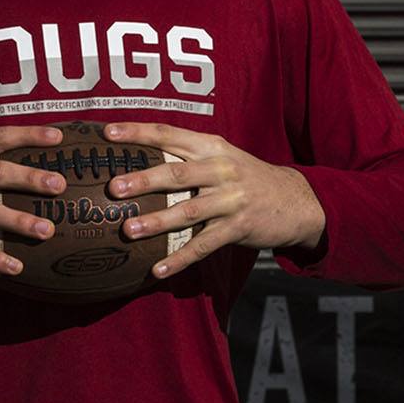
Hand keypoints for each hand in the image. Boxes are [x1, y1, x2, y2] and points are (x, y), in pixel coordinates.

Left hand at [100, 121, 325, 280]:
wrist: (296, 200)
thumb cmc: (246, 177)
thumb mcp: (222, 156)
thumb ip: (186, 156)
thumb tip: (136, 158)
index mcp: (212, 146)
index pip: (169, 134)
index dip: (138, 132)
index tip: (108, 132)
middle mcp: (221, 169)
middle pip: (177, 174)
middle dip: (143, 180)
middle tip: (114, 188)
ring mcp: (231, 199)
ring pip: (188, 210)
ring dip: (157, 221)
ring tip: (129, 230)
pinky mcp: (238, 228)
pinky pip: (204, 245)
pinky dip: (180, 259)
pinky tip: (158, 270)